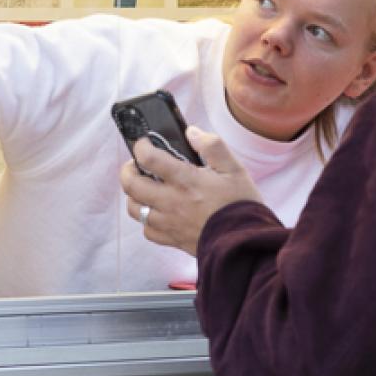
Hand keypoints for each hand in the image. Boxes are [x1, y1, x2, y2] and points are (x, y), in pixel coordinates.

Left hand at [118, 127, 266, 255]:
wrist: (246, 242)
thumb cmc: (240, 205)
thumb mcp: (234, 169)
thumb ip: (212, 146)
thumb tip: (191, 132)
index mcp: (185, 180)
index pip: (149, 158)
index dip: (141, 147)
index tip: (145, 144)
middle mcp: (171, 201)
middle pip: (131, 184)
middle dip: (128, 170)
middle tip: (138, 165)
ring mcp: (168, 222)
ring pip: (134, 209)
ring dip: (134, 195)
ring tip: (145, 188)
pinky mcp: (172, 239)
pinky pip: (147, 230)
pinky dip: (148, 220)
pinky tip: (158, 213)